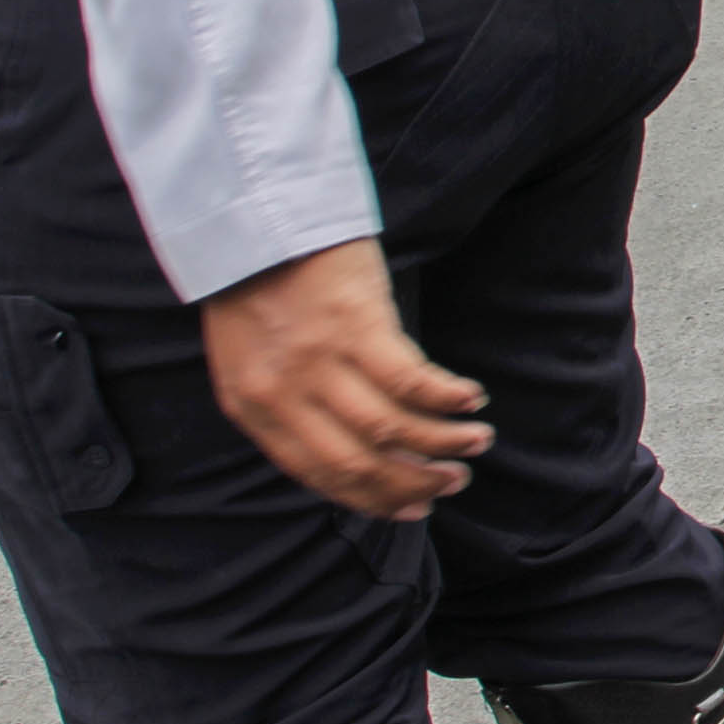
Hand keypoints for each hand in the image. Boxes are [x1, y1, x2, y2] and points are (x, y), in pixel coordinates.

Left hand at [199, 238, 490, 520]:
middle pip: (359, 462)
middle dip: (414, 480)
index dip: (374, 499)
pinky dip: (445, 397)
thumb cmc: (255, 286)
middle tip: (454, 481)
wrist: (255, 216)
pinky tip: (470, 398)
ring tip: (475, 441)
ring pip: (390, 428)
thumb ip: (284, 404)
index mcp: (252, 409)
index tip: (415, 507)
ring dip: (441, 443)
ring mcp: (319, 362)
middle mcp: (283, 395)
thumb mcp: (248, 360)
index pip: (320, 475)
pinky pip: (410, 380)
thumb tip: (347, 447)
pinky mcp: (356, 325)